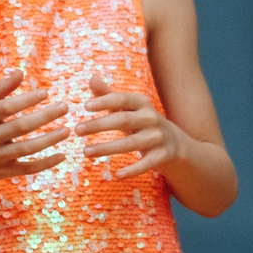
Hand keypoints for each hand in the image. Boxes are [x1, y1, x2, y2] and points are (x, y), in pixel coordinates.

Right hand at [0, 69, 73, 181]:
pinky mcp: (2, 172)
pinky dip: (47, 163)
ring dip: (50, 139)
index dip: (27, 100)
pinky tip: (63, 155)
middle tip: (65, 107)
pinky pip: (28, 168)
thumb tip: (21, 72)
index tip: (46, 92)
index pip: (6, 107)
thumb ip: (0, 89)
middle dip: (45, 117)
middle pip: (20, 127)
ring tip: (67, 130)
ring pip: (27, 149)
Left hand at [74, 74, 188, 179]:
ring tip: (85, 152)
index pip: (122, 99)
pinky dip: (133, 170)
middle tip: (76, 130)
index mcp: (142, 104)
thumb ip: (109, 96)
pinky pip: (147, 164)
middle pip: (123, 120)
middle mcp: (152, 119)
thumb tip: (92, 77)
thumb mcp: (129, 109)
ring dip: (107, 148)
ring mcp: (158, 138)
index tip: (85, 106)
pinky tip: (117, 175)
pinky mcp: (163, 155)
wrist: (175, 143)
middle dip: (99, 125)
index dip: (104, 101)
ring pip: (131, 144)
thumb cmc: (142, 123)